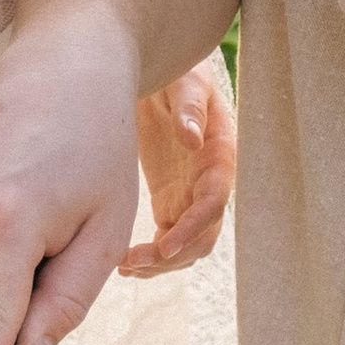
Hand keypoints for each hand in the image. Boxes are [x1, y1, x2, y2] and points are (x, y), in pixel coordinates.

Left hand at [121, 65, 234, 275]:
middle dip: (173, 256)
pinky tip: (124, 263)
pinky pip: (168, 239)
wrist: (165, 80)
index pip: (213, 202)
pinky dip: (152, 256)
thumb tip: (192, 137)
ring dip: (161, 264)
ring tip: (125, 268)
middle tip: (132, 263)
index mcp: (220, 156)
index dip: (192, 228)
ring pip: (187, 246)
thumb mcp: (184, 82)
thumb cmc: (178, 76)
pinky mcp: (173, 202)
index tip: (164, 247)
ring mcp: (192, 197)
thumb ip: (189, 107)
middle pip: (203, 235)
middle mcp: (211, 183)